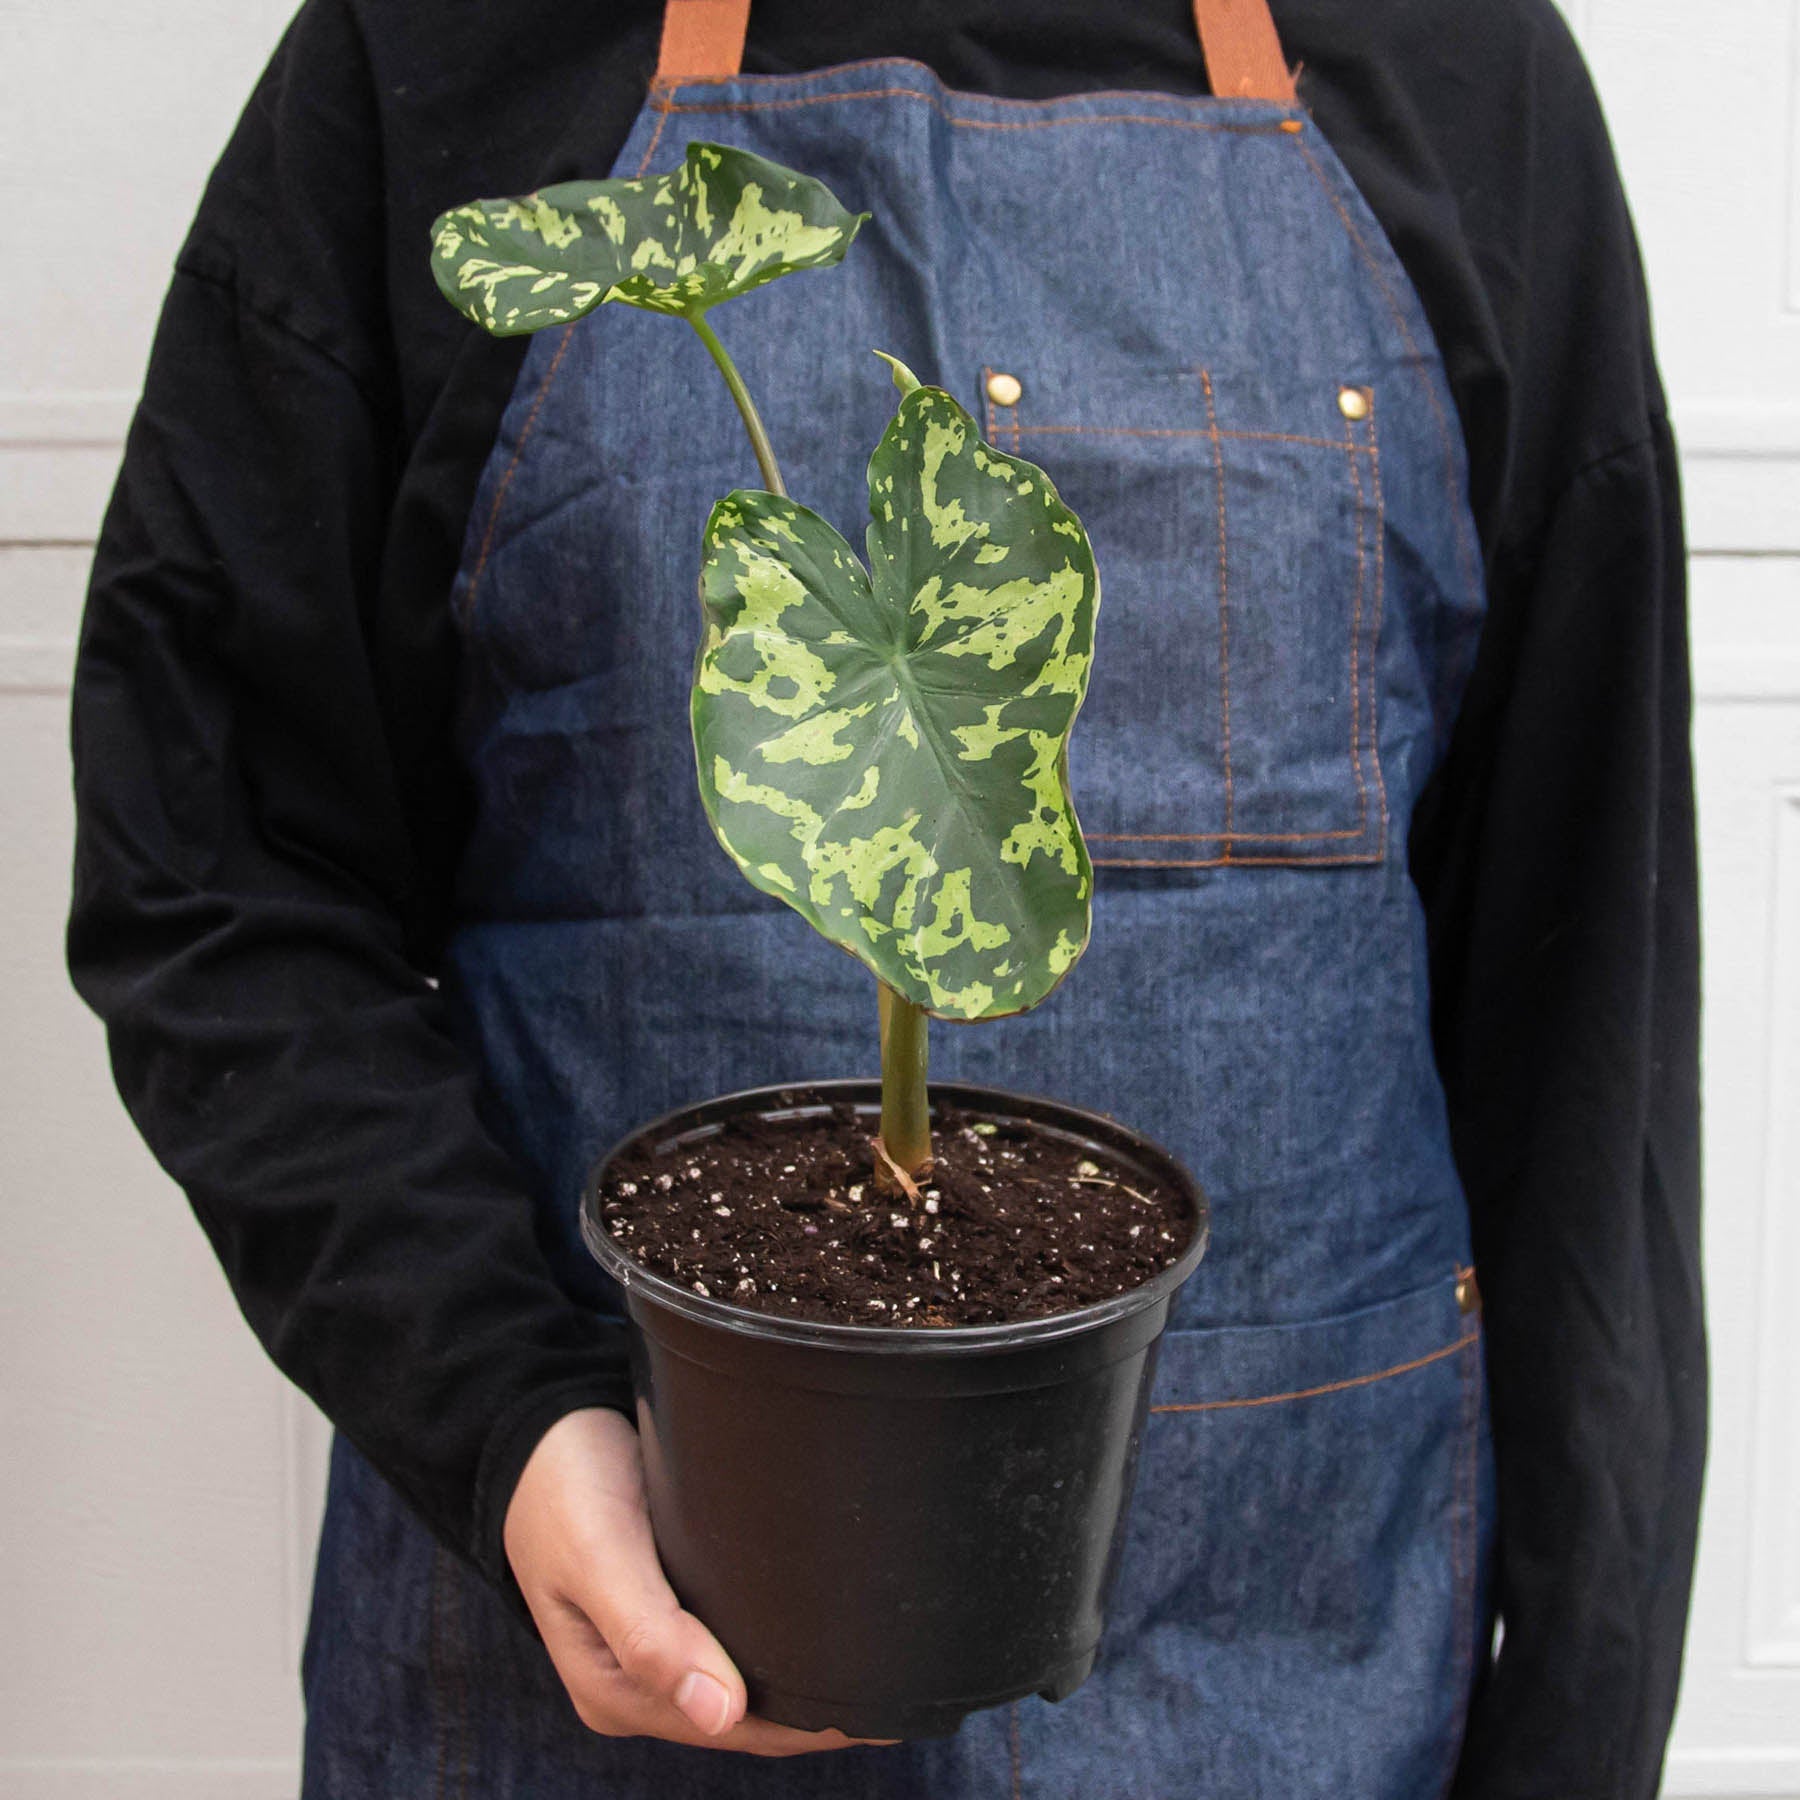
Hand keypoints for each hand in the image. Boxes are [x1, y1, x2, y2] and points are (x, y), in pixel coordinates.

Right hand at [505, 1407, 896, 1754]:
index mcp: (615, 1690)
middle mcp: (637, 1684)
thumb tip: (719, 1715)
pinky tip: (823, 1621)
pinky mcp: (667, 1606)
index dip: (809, 1723)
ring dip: (801, 1675)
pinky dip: (777, 1640)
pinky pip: (734, 1640)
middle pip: (745, 1715)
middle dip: (816, 1706)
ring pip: (744, 1681)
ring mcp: (652, 1649)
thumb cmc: (560, 1485)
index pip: (736, 1730)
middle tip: (899, 1676)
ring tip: (878, 1656)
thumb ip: (651, 1635)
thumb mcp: (599, 1554)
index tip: (879, 1704)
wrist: (531, 1429)